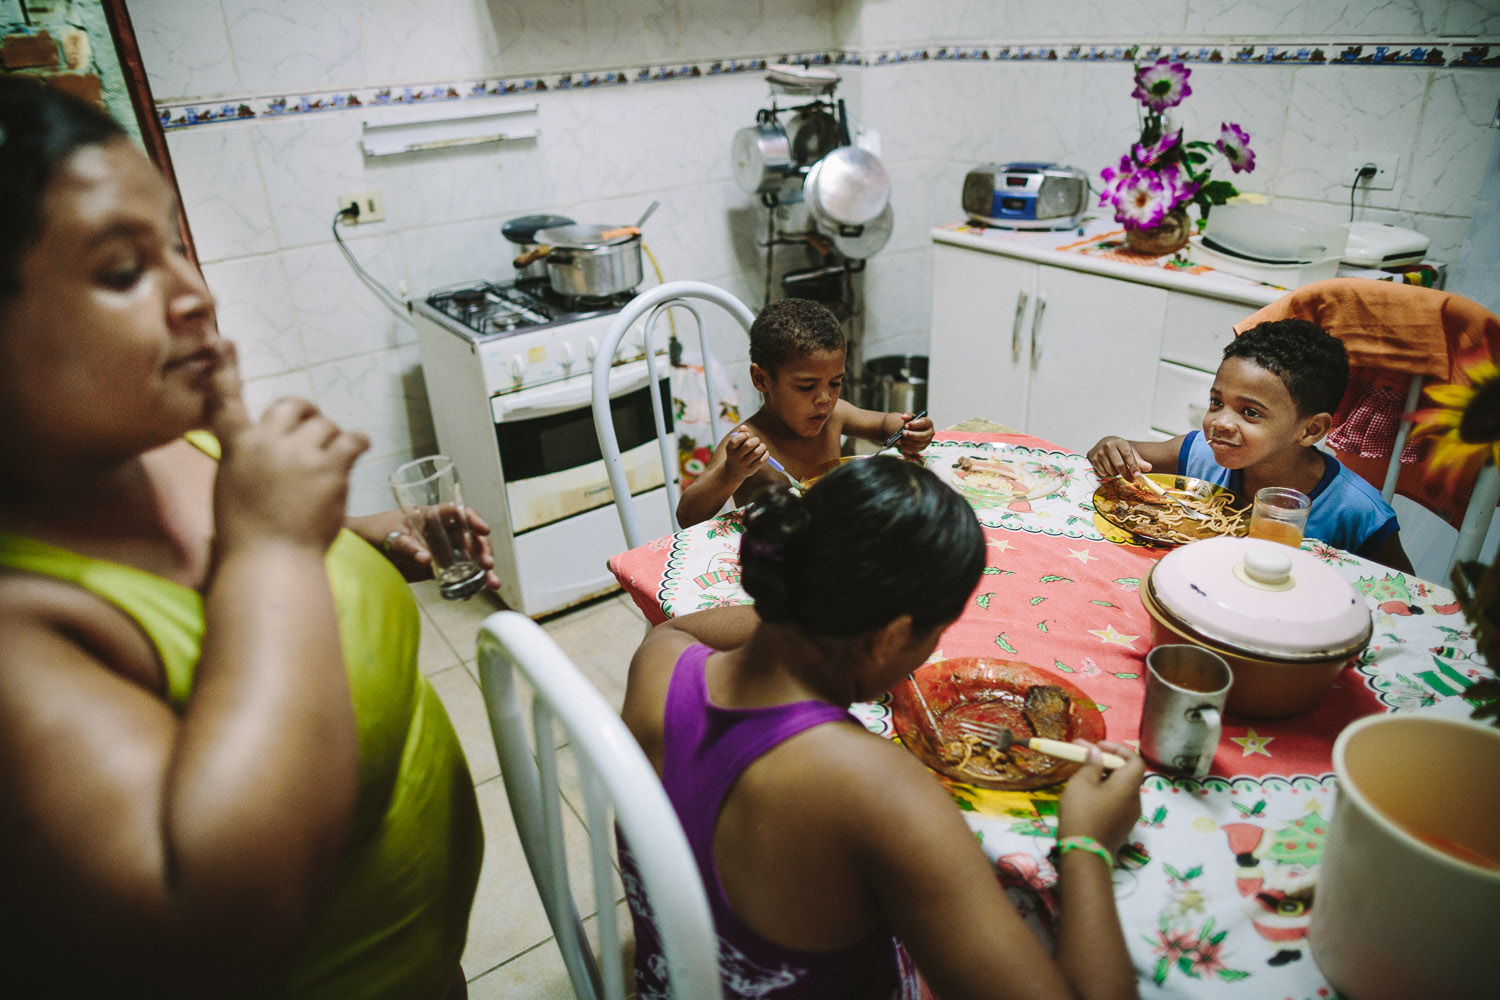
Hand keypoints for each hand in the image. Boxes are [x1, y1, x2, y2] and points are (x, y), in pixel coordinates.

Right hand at [206, 340, 369, 555]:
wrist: (269, 560)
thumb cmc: (246, 537)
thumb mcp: (231, 491)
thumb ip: (246, 464)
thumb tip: (261, 460)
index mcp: (235, 447)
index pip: (226, 400)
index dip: (226, 369)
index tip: (226, 343)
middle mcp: (267, 442)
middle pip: (291, 405)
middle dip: (304, 413)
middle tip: (311, 431)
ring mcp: (300, 454)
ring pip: (325, 425)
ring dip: (330, 439)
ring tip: (330, 462)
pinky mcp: (331, 467)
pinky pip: (352, 439)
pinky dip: (357, 442)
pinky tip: (359, 447)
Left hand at [365, 508, 501, 590]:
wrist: (358, 550)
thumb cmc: (372, 532)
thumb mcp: (388, 536)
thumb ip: (406, 546)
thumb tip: (426, 559)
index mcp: (430, 516)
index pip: (458, 513)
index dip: (473, 519)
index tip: (484, 530)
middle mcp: (439, 532)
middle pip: (470, 538)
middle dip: (483, 550)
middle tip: (487, 565)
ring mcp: (439, 551)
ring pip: (467, 559)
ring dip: (482, 571)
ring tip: (491, 584)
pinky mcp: (433, 570)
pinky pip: (454, 577)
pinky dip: (464, 586)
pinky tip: (469, 595)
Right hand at [724, 426, 768, 482]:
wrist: (733, 471)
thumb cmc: (736, 452)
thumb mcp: (735, 444)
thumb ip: (739, 434)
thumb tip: (744, 427)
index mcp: (730, 448)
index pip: (735, 440)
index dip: (743, 435)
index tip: (747, 435)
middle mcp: (735, 457)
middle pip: (748, 445)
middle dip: (756, 440)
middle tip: (757, 441)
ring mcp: (743, 464)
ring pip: (757, 452)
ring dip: (762, 447)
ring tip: (762, 447)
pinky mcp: (750, 470)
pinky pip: (761, 460)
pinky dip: (766, 454)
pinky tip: (765, 453)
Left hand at [896, 412, 933, 455]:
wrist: (911, 430)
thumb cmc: (912, 423)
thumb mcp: (910, 417)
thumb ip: (907, 415)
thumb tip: (904, 416)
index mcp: (928, 423)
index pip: (924, 423)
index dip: (915, 424)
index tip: (906, 425)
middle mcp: (930, 433)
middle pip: (923, 436)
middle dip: (912, 435)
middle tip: (903, 433)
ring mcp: (927, 441)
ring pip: (918, 443)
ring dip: (908, 441)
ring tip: (900, 438)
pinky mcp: (922, 448)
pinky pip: (915, 449)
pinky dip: (907, 446)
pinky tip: (902, 443)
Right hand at [1057, 740, 1145, 855]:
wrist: (1083, 853)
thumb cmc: (1082, 812)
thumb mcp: (1082, 782)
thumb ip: (1092, 764)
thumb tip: (1097, 753)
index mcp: (1129, 785)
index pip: (1134, 759)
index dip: (1118, 749)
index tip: (1097, 746)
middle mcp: (1135, 799)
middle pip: (1127, 773)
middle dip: (1106, 762)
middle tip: (1084, 757)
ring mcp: (1130, 816)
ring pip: (1120, 789)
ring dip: (1104, 778)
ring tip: (1082, 775)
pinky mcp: (1121, 827)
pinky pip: (1116, 802)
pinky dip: (1105, 793)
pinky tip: (1086, 795)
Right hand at [1087, 436, 1149, 480]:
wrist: (1103, 444)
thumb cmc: (1119, 449)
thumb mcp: (1130, 451)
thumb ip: (1139, 461)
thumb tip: (1148, 468)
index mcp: (1119, 442)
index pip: (1127, 455)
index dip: (1133, 466)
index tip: (1137, 475)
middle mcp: (1108, 446)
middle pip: (1119, 465)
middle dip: (1126, 474)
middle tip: (1132, 480)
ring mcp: (1100, 453)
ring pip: (1111, 471)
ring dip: (1117, 474)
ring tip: (1118, 469)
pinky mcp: (1094, 460)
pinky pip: (1104, 473)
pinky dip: (1109, 474)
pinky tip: (1110, 468)